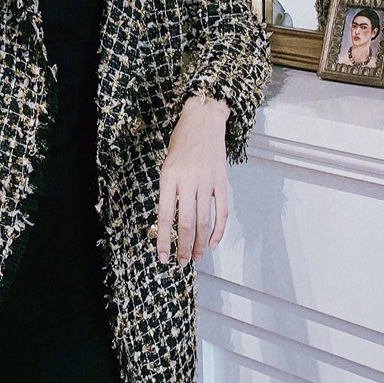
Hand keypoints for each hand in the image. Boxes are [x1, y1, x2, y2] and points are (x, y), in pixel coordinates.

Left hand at [155, 95, 229, 266]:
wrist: (203, 120)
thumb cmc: (182, 141)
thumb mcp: (167, 164)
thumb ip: (168, 190)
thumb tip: (168, 221)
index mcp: (169, 177)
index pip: (164, 215)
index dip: (163, 239)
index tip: (162, 255)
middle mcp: (187, 181)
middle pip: (185, 223)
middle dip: (182, 247)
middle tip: (181, 262)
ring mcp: (206, 182)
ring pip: (203, 221)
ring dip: (199, 243)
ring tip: (195, 257)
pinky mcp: (221, 182)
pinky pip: (221, 211)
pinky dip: (218, 230)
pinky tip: (212, 243)